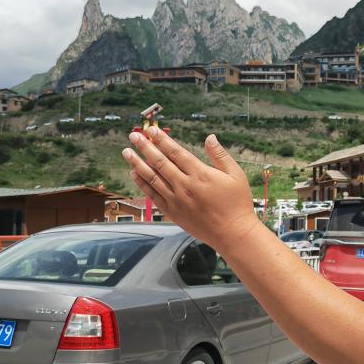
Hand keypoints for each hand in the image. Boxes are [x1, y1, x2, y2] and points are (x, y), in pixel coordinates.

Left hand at [122, 128, 260, 248]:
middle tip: (134, 136)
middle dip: (145, 147)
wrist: (232, 233)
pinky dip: (142, 184)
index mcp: (200, 174)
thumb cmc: (237, 204)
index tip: (153, 131)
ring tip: (127, 152)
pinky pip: (153, 196)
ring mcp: (177, 200)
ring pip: (152, 178)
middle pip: (160, 162)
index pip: (176, 153)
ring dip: (138, 164)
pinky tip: (134, 174)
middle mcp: (185, 186)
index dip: (163, 140)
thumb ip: (220, 155)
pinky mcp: (174, 213)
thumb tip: (209, 137)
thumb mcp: (236, 175)